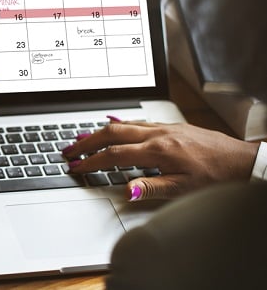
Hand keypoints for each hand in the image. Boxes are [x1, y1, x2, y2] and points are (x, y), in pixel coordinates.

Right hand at [63, 121, 258, 200]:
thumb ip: (151, 188)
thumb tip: (125, 189)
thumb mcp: (184, 189)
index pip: (114, 155)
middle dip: (86, 141)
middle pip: (112, 132)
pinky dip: (119, 124)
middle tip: (69, 149)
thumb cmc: (216, 176)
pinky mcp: (170, 126)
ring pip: (123, 124)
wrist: (242, 161)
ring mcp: (164, 127)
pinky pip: (137, 121)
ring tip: (82, 139)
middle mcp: (158, 134)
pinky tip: (113, 125)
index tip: (76, 166)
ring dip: (99, 131)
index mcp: (158, 151)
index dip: (91, 161)